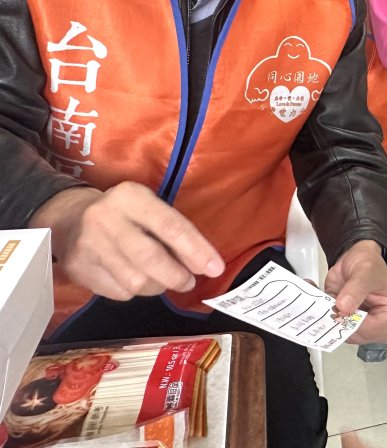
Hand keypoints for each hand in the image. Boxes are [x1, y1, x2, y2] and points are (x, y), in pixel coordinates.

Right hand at [29, 181, 224, 300]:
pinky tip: (135, 278)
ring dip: (157, 286)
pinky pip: (118, 292)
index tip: (215, 268)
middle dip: (177, 275)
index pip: (170, 226)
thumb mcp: (148, 207)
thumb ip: (173, 231)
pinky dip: (135, 291)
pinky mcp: (78, 270)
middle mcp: (106, 219)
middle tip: (189, 281)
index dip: (196, 250)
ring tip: (162, 279)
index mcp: (131, 197)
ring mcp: (89, 246)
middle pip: (150, 258)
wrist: (68, 218)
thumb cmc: (123, 213)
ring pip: (135, 281)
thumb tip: (204, 264)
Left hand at [325, 240, 386, 344]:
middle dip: (340, 321)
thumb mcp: (365, 271)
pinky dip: (324, 317)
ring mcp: (363, 329)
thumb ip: (356, 288)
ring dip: (330, 319)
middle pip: (356, 336)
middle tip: (331, 303)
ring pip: (341, 334)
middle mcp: (380, 328)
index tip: (340, 308)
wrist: (356, 260)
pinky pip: (332, 329)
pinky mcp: (347, 326)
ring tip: (327, 300)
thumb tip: (344, 306)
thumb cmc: (369, 264)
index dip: (354, 322)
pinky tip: (323, 303)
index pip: (373, 330)